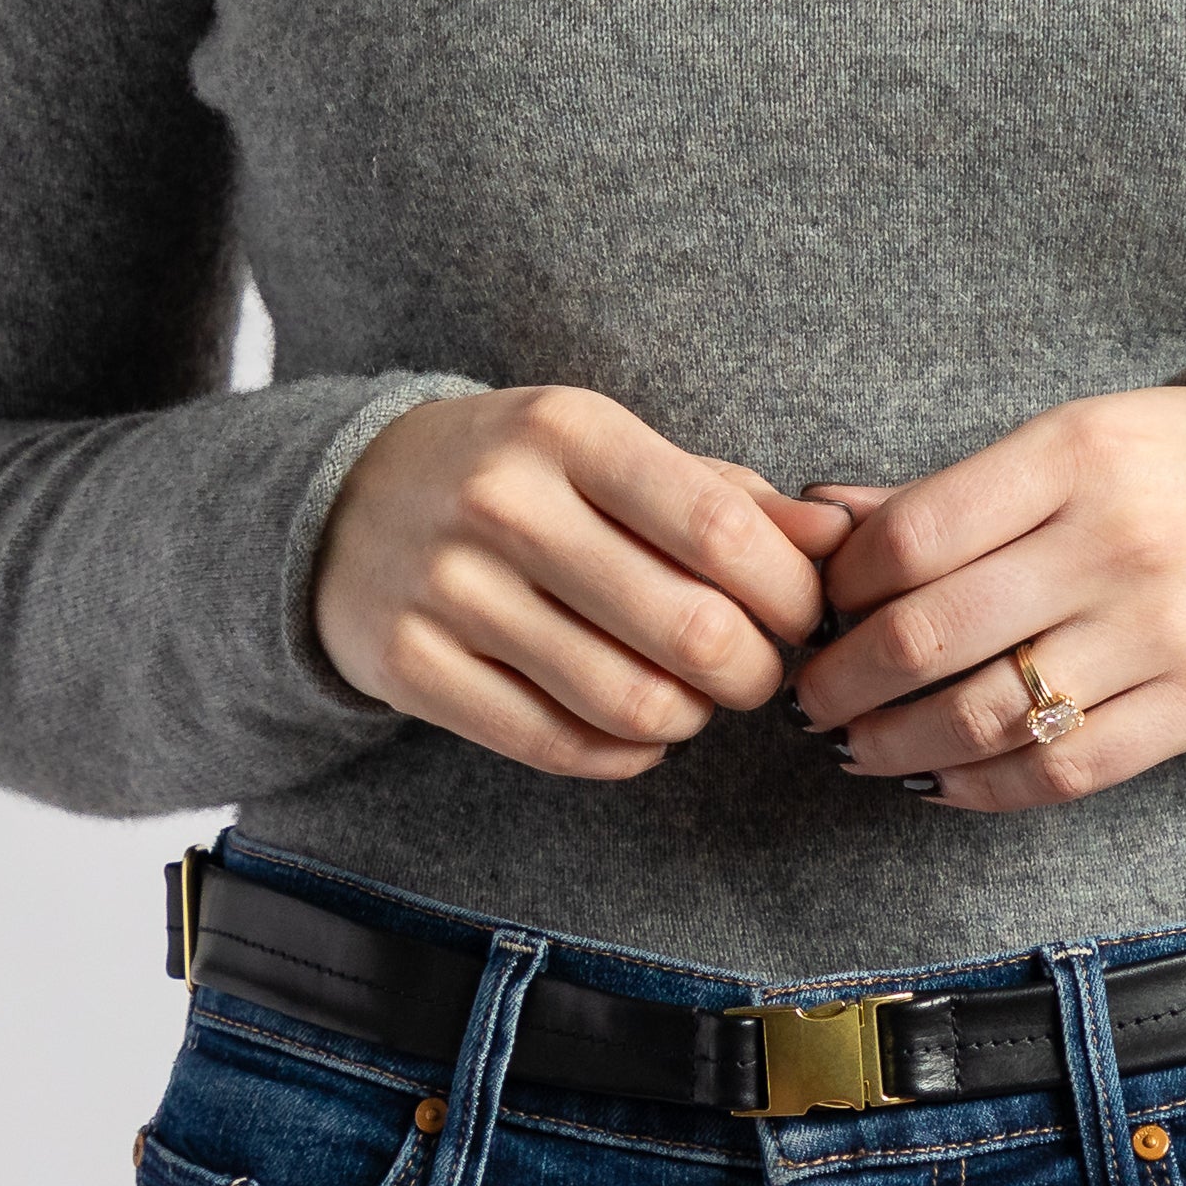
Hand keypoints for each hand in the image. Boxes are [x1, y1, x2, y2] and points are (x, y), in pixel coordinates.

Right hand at [316, 388, 848, 778]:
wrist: (344, 503)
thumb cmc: (518, 477)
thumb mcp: (612, 454)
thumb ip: (728, 497)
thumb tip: (840, 540)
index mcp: (569, 430)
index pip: (721, 530)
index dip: (790, 594)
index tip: (801, 616)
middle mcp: (503, 503)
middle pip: (690, 629)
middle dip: (752, 672)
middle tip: (753, 671)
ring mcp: (448, 590)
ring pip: (629, 701)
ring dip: (689, 717)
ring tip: (690, 697)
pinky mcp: (409, 667)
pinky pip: (557, 746)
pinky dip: (624, 754)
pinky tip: (637, 730)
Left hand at [786, 386, 1185, 811]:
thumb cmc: (1173, 468)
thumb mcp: (1071, 440)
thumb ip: (948, 493)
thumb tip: (817, 522)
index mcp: (1074, 456)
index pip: (912, 539)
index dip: (840, 589)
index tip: (820, 611)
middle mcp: (1115, 543)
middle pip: (931, 636)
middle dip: (842, 683)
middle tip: (809, 700)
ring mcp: (1162, 631)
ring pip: (988, 717)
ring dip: (895, 746)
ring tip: (856, 747)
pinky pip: (1065, 770)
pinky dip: (981, 788)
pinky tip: (937, 780)